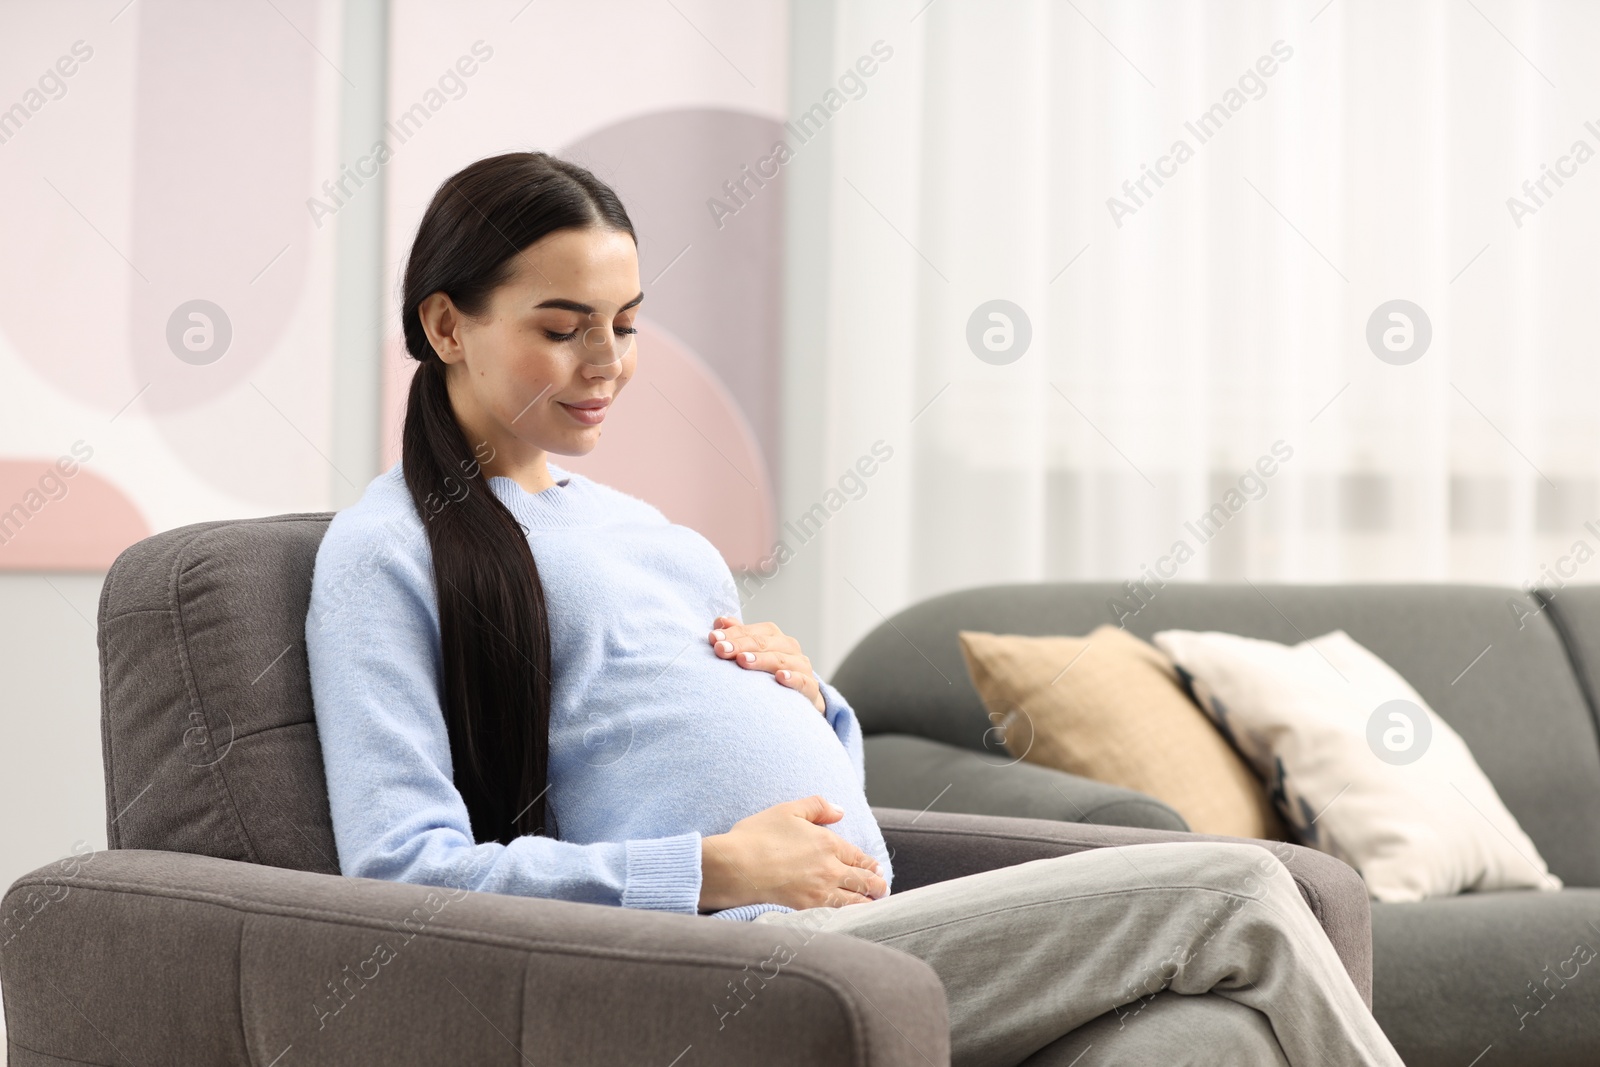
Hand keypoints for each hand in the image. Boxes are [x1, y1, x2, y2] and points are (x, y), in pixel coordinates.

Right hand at [699, 795, 886, 911]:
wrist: (736, 867)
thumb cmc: (757, 836)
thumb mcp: (788, 810)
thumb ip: (817, 806)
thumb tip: (840, 811)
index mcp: (828, 843)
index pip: (859, 857)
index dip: (870, 864)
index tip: (876, 869)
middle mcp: (830, 869)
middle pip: (864, 881)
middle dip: (876, 885)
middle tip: (882, 889)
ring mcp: (820, 892)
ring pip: (855, 901)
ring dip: (867, 902)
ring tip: (873, 904)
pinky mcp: (806, 909)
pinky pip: (837, 914)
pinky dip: (849, 915)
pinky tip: (851, 916)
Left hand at [709, 615, 825, 713]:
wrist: (799, 699)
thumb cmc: (769, 673)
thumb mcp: (754, 654)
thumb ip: (738, 637)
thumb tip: (720, 621)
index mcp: (774, 637)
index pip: (753, 631)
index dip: (733, 633)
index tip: (713, 639)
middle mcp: (789, 648)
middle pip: (765, 642)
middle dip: (741, 645)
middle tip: (721, 650)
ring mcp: (801, 667)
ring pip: (781, 659)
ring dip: (761, 659)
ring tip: (742, 661)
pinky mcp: (810, 688)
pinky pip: (803, 681)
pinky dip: (793, 678)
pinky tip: (780, 678)